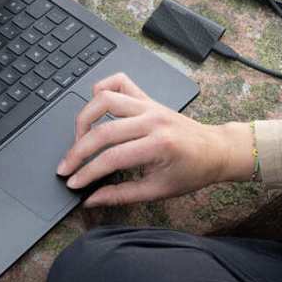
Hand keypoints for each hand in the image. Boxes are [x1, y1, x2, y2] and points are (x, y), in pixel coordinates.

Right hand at [55, 73, 253, 206]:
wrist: (216, 150)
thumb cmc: (192, 171)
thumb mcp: (158, 191)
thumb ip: (121, 195)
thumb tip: (91, 198)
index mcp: (158, 146)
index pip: (111, 158)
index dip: (87, 172)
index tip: (72, 182)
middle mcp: (153, 120)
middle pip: (103, 130)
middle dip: (77, 151)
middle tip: (65, 167)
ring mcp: (150, 105)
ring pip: (105, 99)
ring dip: (84, 118)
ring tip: (78, 139)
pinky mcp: (148, 98)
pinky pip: (120, 82)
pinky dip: (102, 89)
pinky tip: (95, 106)